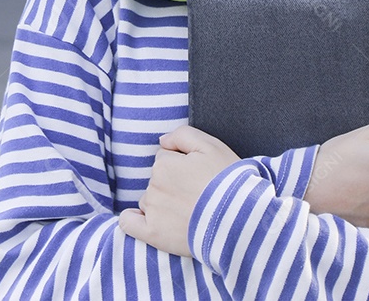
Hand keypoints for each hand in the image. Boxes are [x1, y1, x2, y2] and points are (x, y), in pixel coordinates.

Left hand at [118, 126, 239, 256]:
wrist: (239, 219)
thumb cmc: (228, 180)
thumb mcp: (211, 146)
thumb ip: (182, 135)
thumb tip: (162, 141)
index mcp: (164, 164)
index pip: (165, 158)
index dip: (182, 164)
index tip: (198, 175)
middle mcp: (154, 186)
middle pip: (156, 179)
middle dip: (172, 183)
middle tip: (196, 193)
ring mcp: (153, 211)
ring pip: (148, 199)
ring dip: (161, 202)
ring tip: (188, 210)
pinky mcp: (153, 234)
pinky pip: (129, 223)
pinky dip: (133, 220)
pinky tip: (144, 220)